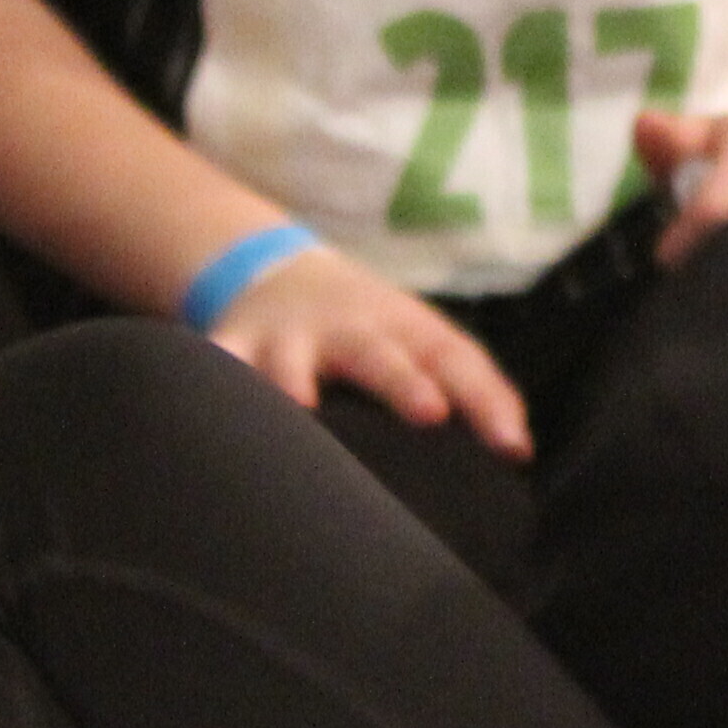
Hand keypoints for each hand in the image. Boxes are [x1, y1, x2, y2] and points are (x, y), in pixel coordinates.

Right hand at [203, 243, 530, 459]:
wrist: (275, 275)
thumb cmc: (370, 334)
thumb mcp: (422, 344)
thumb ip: (474, 393)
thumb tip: (519, 452)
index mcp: (406, 329)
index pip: (457, 360)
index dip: (487, 399)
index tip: (509, 444)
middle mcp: (348, 329)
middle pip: (381, 354)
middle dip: (405, 381)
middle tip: (431, 411)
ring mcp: (286, 338)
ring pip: (289, 361)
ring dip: (294, 382)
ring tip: (298, 406)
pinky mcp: (231, 346)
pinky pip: (218, 365)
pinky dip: (212, 380)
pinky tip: (208, 408)